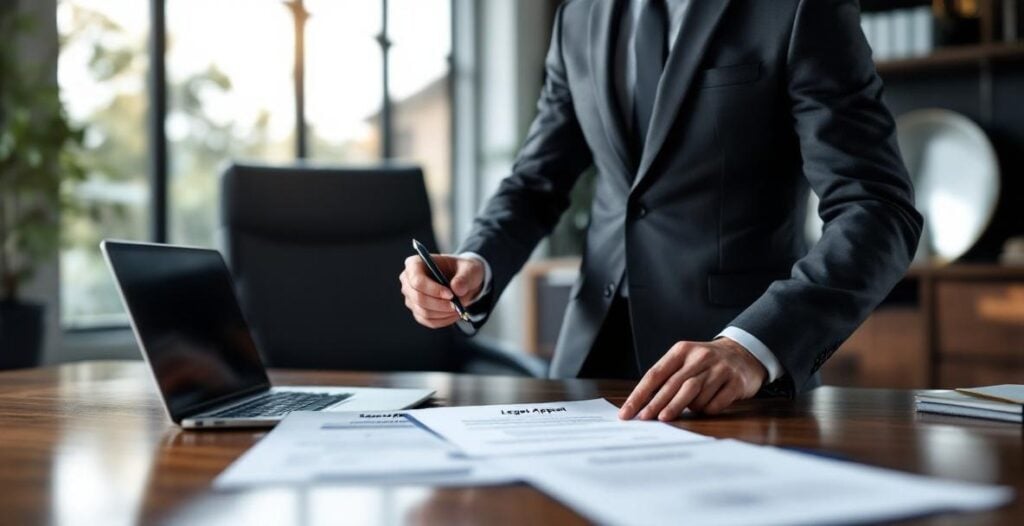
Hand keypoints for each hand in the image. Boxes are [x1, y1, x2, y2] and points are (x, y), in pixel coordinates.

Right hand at [400, 254, 484, 328]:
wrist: (463, 280)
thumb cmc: (462, 270)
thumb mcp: (469, 268)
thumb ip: (464, 277)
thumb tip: (457, 289)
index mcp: (415, 264)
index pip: (417, 280)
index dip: (433, 290)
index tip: (451, 294)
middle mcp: (408, 281)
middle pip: (418, 298)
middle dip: (440, 304)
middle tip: (456, 305)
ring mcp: (411, 297)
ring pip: (424, 312)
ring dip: (444, 313)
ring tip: (459, 308)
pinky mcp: (417, 311)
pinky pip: (428, 321)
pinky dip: (443, 320)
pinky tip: (454, 314)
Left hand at [618, 338, 766, 420]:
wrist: (744, 353)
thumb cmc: (706, 362)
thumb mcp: (686, 360)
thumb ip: (667, 378)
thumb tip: (643, 406)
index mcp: (682, 351)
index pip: (655, 374)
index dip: (640, 394)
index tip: (628, 411)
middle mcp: (700, 357)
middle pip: (674, 384)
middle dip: (656, 403)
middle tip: (644, 418)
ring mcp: (720, 369)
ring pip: (694, 392)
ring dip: (679, 407)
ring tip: (666, 418)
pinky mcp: (736, 382)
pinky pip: (716, 402)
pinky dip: (705, 410)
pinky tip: (701, 412)